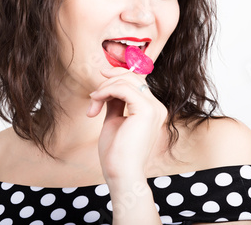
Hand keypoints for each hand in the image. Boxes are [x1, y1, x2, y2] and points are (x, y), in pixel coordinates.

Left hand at [87, 67, 167, 181]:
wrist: (121, 173)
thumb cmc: (117, 153)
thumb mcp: (115, 121)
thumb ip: (115, 103)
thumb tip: (108, 87)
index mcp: (153, 110)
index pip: (137, 82)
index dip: (118, 75)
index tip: (101, 77)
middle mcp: (157, 107)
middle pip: (133, 77)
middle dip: (109, 81)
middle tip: (93, 95)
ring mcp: (154, 108)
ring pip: (126, 81)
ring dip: (104, 88)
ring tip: (93, 104)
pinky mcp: (146, 110)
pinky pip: (123, 88)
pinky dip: (106, 90)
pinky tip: (96, 100)